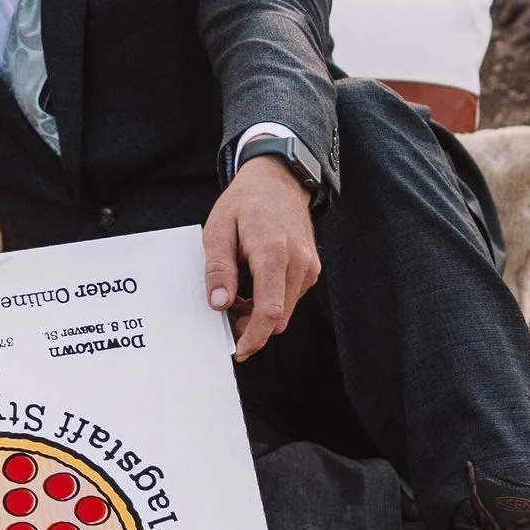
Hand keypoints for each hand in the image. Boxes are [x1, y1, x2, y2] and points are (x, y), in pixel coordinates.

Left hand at [204, 155, 320, 360]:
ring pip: (285, 310)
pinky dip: (270, 302)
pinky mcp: (311, 268)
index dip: (254, 336)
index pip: (270, 310)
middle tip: (224, 316)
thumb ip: (218, 268)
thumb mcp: (218, 229)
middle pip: (279, 317)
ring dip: (259, 314)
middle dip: (251, 327)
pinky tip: (251, 287)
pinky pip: (290, 297)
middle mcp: (298, 262)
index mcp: (273, 251)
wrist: (278, 179)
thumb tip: (219, 303)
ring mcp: (309, 265)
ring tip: (234, 296)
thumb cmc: (245, 202)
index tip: (237, 349)